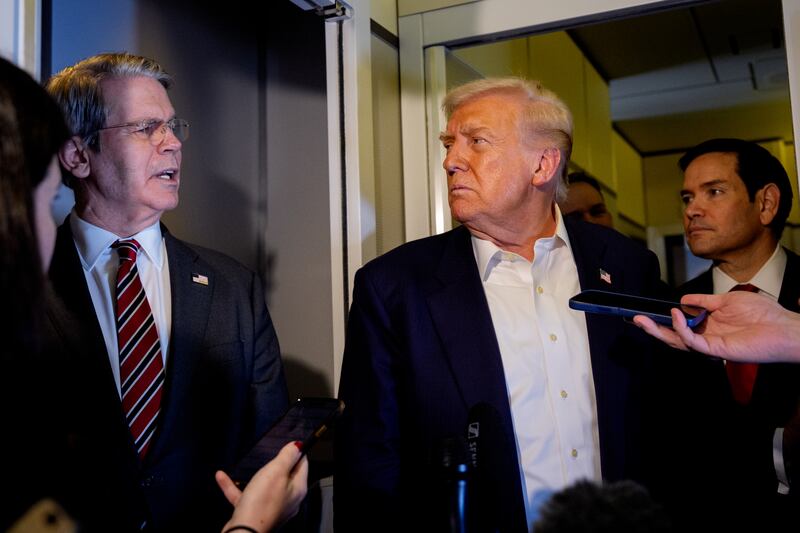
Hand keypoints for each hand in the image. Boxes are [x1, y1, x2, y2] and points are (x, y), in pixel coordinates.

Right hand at [216, 441, 308, 532]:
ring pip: (264, 487)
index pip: (302, 465)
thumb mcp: (276, 471)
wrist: (243, 532)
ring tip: (249, 465)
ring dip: (255, 476)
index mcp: (297, 489)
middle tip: (272, 452)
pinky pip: (245, 496)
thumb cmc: (261, 502)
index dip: (297, 452)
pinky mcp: (254, 514)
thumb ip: (287, 456)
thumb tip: (298, 445)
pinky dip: (235, 487)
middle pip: (285, 476)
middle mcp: (287, 500)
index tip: (291, 444)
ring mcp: (271, 508)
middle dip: (278, 464)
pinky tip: (221, 477)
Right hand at [633, 291, 799, 362]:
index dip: (663, 319)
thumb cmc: (764, 313)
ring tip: (642, 320)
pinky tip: (675, 314)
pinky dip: (681, 329)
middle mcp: (707, 336)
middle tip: (634, 319)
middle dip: (652, 328)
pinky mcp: (716, 350)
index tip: (646, 312)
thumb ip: (704, 300)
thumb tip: (683, 299)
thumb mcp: (727, 300)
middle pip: (673, 335)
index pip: (680, 324)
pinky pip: (693, 341)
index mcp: (709, 325)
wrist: (784, 327)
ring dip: (658, 330)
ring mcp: (710, 345)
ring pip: (677, 341)